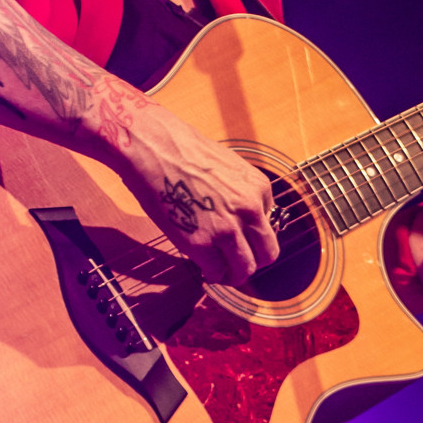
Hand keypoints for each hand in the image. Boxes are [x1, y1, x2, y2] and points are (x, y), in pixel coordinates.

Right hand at [105, 99, 278, 285]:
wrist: (154, 147)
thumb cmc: (182, 151)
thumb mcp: (228, 167)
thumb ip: (240, 193)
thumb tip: (240, 219)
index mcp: (259, 188)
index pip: (268, 224)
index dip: (252, 234)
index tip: (239, 238)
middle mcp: (249, 210)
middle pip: (268, 253)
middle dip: (254, 261)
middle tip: (238, 263)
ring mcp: (226, 229)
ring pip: (246, 269)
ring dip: (234, 274)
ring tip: (221, 271)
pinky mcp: (200, 243)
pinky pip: (215, 271)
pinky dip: (211, 274)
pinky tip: (204, 269)